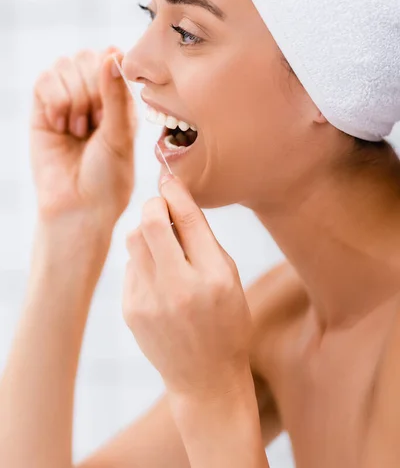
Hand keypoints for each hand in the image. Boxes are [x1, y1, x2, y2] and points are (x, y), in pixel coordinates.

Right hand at [30, 48, 135, 228]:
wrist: (77, 207)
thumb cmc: (108, 177)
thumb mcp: (120, 134)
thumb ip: (116, 94)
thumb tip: (112, 51)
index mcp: (120, 99)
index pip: (114, 59)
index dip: (110, 78)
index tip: (110, 112)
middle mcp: (94, 95)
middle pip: (88, 57)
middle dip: (90, 90)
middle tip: (93, 125)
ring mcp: (67, 99)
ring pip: (65, 65)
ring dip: (73, 98)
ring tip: (78, 130)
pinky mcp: (42, 108)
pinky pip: (45, 79)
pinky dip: (54, 101)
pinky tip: (60, 127)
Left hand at [122, 174, 252, 399]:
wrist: (204, 377)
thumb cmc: (226, 322)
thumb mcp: (229, 278)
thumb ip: (203, 240)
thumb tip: (176, 202)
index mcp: (213, 277)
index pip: (187, 218)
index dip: (175, 191)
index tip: (169, 178)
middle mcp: (179, 288)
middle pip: (149, 222)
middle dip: (154, 205)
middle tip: (163, 208)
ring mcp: (149, 301)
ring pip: (132, 239)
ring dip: (146, 232)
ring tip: (163, 247)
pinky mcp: (130, 310)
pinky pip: (129, 265)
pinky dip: (142, 260)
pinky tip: (159, 278)